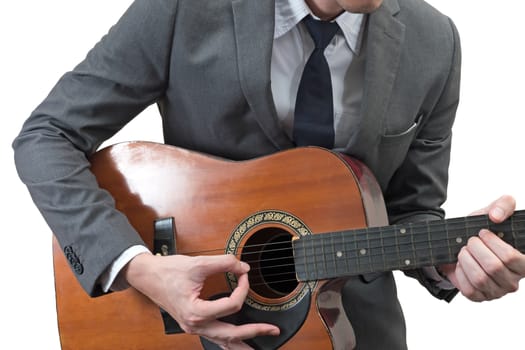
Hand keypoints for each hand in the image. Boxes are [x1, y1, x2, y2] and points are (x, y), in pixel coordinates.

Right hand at [123, 253, 279, 348]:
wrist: (148, 276)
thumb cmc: (168, 271)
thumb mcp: (198, 264)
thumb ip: (224, 263)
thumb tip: (242, 267)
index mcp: (196, 312)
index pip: (231, 305)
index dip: (243, 288)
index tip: (243, 274)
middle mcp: (195, 325)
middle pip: (230, 334)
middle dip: (254, 332)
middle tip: (272, 330)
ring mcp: (194, 327)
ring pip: (222, 341)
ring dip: (242, 343)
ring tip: (259, 348)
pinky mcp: (194, 324)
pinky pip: (215, 337)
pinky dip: (228, 342)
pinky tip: (238, 344)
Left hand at [440, 195, 524, 300]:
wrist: (457, 244)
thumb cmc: (479, 231)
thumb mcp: (491, 213)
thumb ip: (503, 205)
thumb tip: (497, 215)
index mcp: (523, 261)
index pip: (513, 258)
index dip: (494, 243)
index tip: (483, 232)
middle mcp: (514, 280)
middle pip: (494, 267)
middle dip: (476, 249)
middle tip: (470, 241)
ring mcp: (497, 291)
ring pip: (480, 278)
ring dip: (466, 259)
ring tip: (464, 251)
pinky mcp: (480, 297)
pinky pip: (469, 289)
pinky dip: (460, 273)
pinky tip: (461, 264)